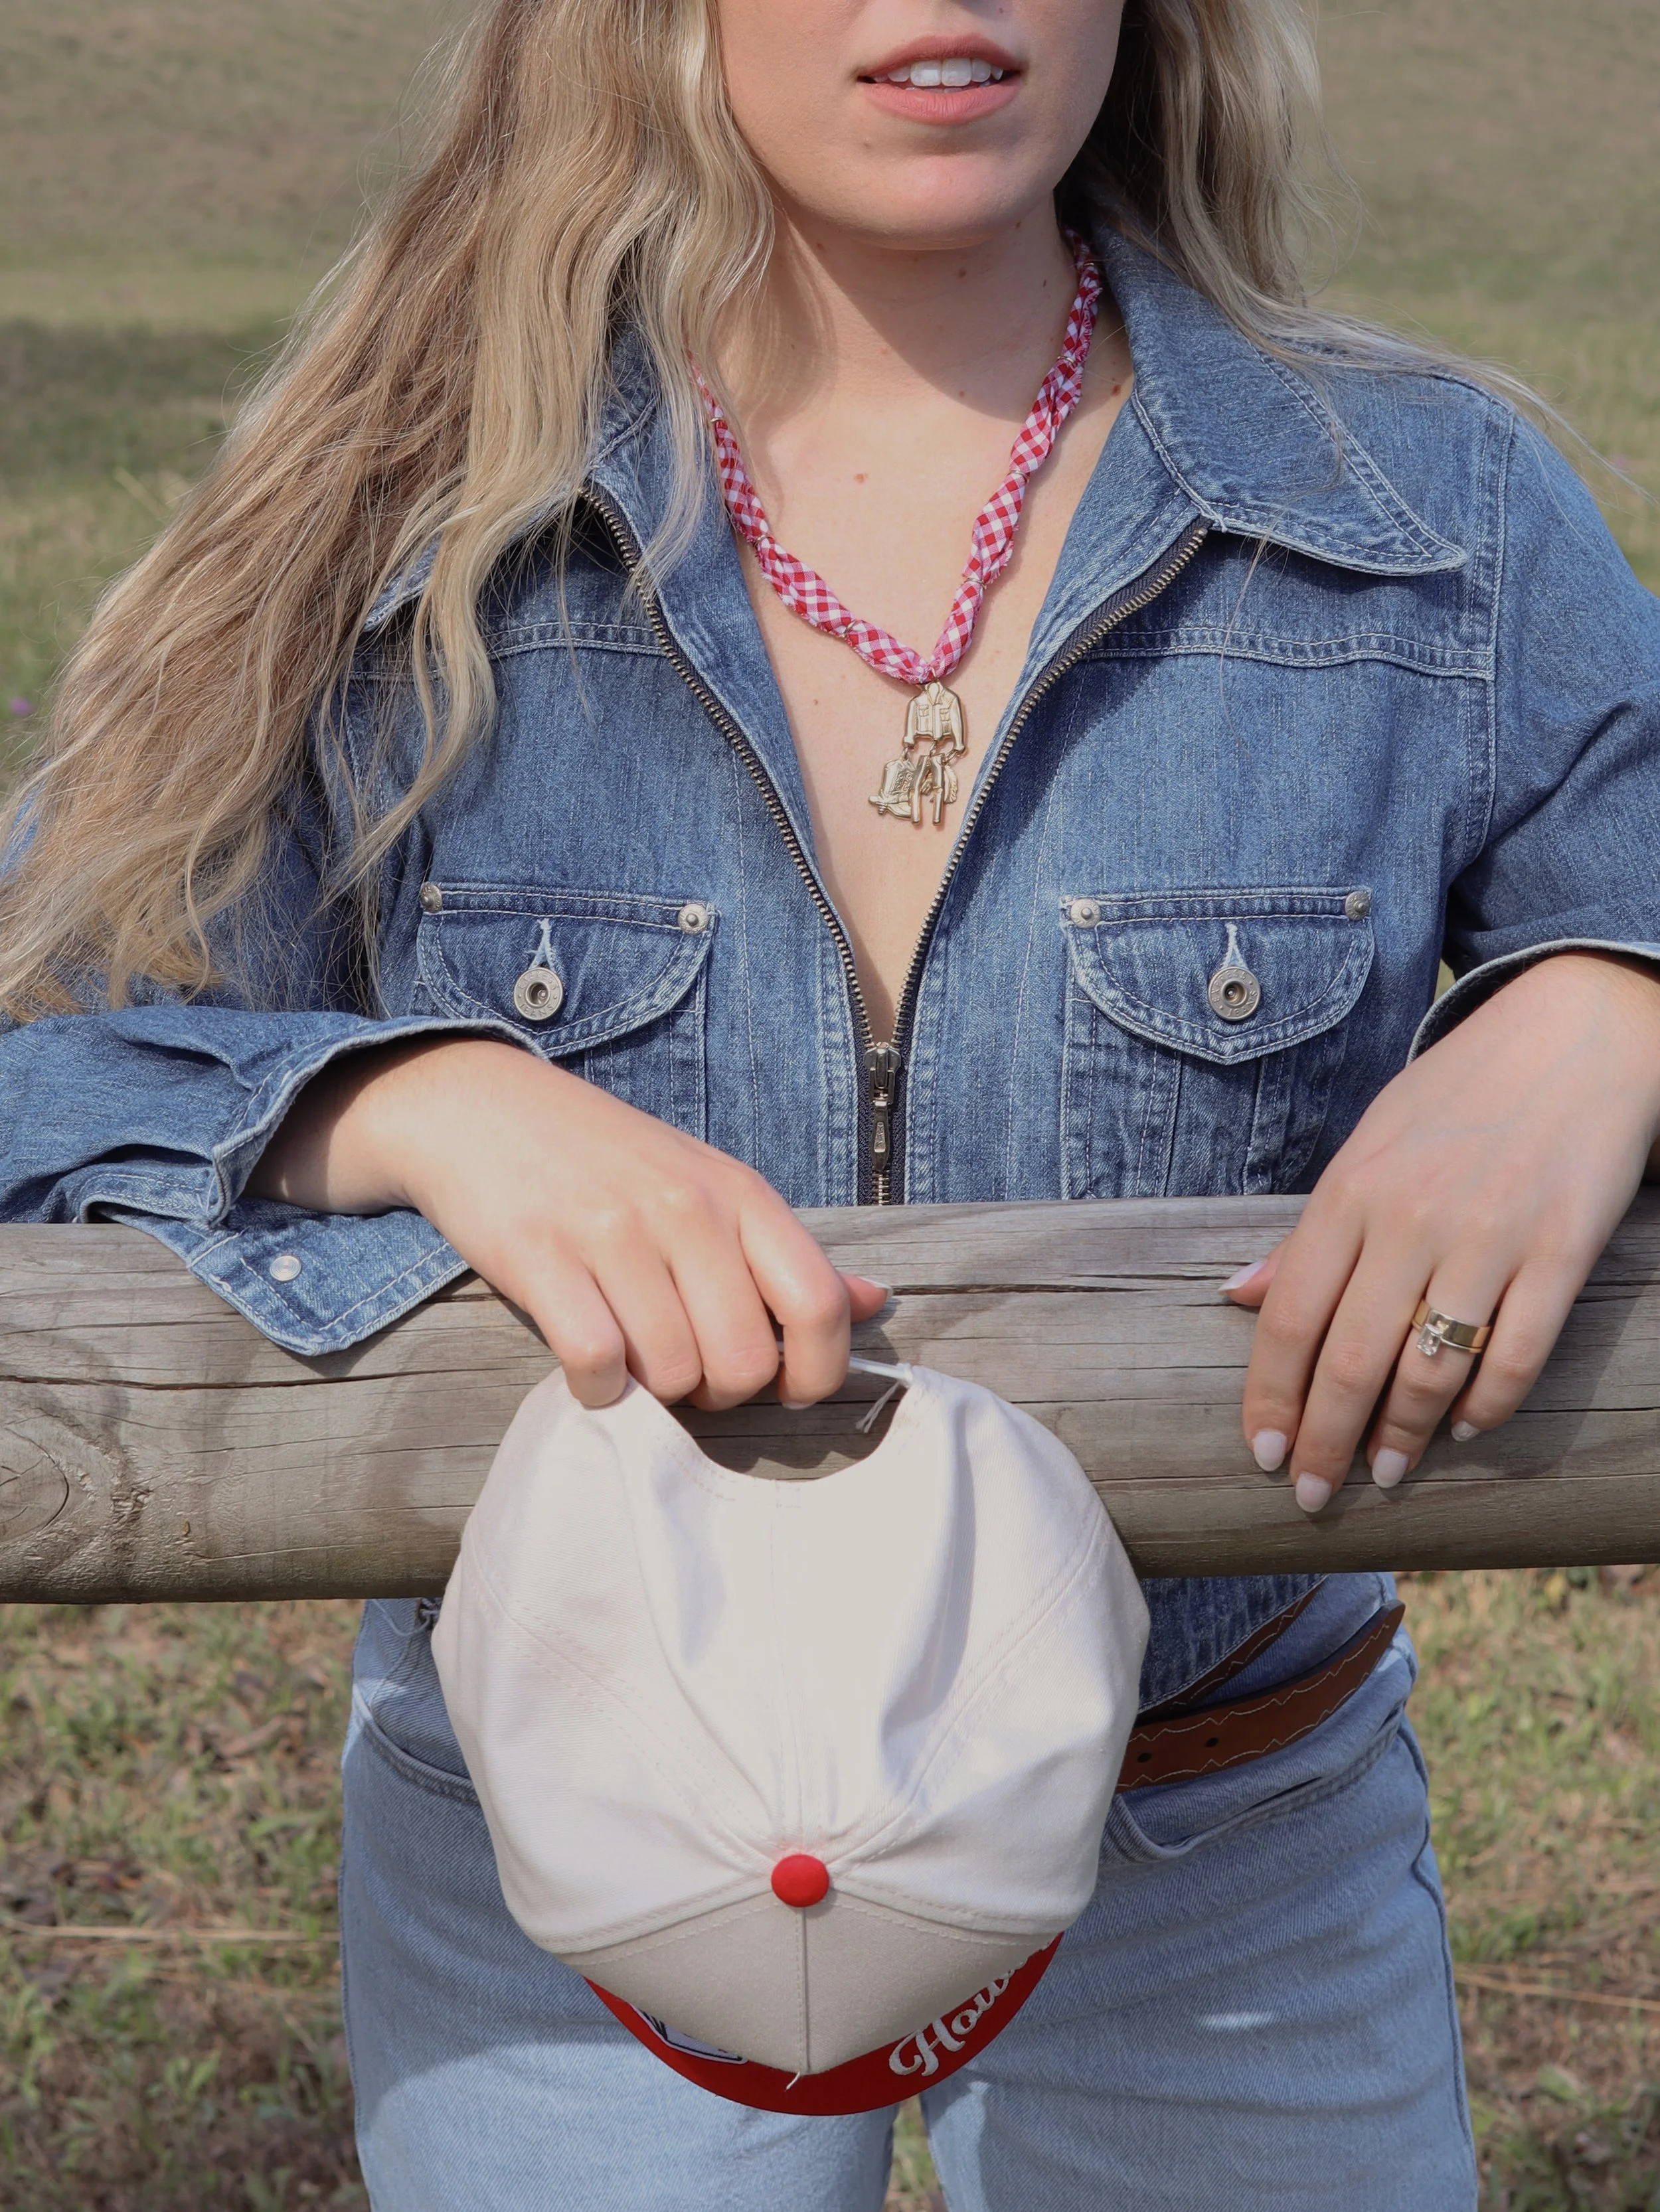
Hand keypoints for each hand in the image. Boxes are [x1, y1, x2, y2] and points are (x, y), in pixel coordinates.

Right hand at [249, 1037, 887, 1409]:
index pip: (820, 1305)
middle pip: (744, 1362)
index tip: (781, 1386)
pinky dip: (596, 1389)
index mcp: (741, 1193)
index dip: (815, 1373)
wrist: (483, 1106)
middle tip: (686, 1371)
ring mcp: (612, 1231)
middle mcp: (686, 1209)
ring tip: (633, 1357)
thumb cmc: (607, 1160)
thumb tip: (873, 1304)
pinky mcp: (540, 1256)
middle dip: (719, 1393)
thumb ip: (786, 1254)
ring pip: (670, 1373)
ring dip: (653, 1391)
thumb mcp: (709, 1187)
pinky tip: (589, 1366)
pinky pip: (596, 1365)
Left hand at [1224, 954, 1659, 1511]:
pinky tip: (1465, 1431)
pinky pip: (1516, 1355)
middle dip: (1323, 1441)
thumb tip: (1235, 1295)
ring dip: (1400, 1437)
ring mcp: (1489, 1238)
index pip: (1290, 1318)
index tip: (1260, 1453)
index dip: (1270, 1397)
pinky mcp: (1562, 1251)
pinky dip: (1487, 1406)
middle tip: (1310, 1494)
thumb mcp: (1367, 1144)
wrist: (1577, 1033)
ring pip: (1431, 1371)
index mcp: (1351, 1192)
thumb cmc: (1459, 1095)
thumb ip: (1307, 1230)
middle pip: (1350, 1360)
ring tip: (1383, 1473)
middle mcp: (1411, 1219)